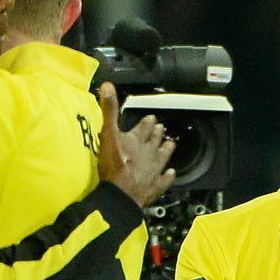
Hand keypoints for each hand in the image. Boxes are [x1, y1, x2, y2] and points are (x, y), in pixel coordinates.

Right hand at [98, 83, 176, 206]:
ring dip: (165, 151)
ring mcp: (152, 171)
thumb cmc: (114, 165)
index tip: (151, 118)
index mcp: (136, 141)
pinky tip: (171, 173)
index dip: (147, 122)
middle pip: (154, 142)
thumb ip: (109, 110)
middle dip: (157, 134)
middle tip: (161, 128)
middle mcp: (147, 154)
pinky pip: (163, 180)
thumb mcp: (108, 133)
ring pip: (162, 158)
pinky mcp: (154, 187)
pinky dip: (168, 176)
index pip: (143, 128)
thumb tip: (108, 86)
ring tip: (170, 144)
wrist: (121, 193)